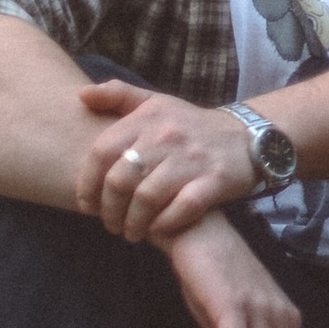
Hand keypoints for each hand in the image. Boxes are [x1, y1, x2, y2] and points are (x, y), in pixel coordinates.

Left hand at [79, 79, 259, 243]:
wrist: (247, 137)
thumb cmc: (190, 126)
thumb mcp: (156, 103)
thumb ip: (118, 95)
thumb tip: (81, 95)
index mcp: (149, 117)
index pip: (102, 152)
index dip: (88, 184)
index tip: (87, 205)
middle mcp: (168, 135)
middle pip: (120, 180)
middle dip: (109, 211)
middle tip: (110, 224)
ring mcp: (192, 158)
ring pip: (146, 198)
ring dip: (133, 223)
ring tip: (131, 232)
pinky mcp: (214, 180)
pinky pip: (181, 209)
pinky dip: (164, 225)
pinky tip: (158, 230)